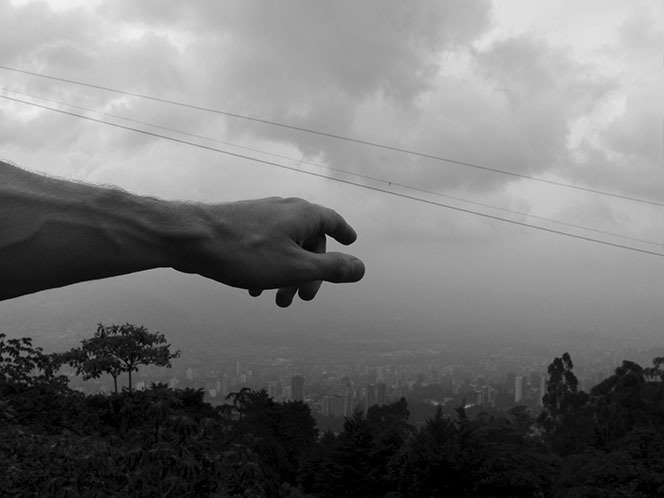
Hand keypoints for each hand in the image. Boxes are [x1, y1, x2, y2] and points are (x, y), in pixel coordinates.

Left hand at [171, 197, 364, 306]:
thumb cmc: (245, 252)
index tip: (351, 241)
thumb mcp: (295, 267)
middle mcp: (284, 210)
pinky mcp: (241, 224)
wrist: (190, 238)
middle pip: (309, 240)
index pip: (333, 222)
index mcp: (303, 215)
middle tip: (305, 298)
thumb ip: (331, 269)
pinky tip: (253, 289)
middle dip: (310, 272)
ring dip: (287, 274)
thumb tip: (361, 269)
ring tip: (278, 300)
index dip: (344, 233)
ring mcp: (261, 215)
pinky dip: (267, 267)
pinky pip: (264, 247)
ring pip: (285, 247)